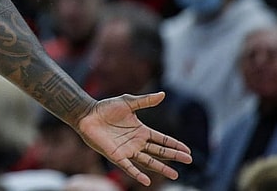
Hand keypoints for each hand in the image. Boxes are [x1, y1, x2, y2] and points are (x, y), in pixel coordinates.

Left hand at [75, 92, 192, 186]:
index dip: (174, 144)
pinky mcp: (116, 155)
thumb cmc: (105, 108)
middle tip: (189, 161)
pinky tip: (147, 181)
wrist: (87, 114)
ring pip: (148, 161)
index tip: (188, 150)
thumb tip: (162, 94)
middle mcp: (136, 142)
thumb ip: (145, 101)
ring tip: (175, 175)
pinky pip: (128, 167)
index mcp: (141, 131)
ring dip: (161, 168)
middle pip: (159, 152)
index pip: (162, 140)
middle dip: (174, 156)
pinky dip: (137, 174)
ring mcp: (127, 150)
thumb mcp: (127, 102)